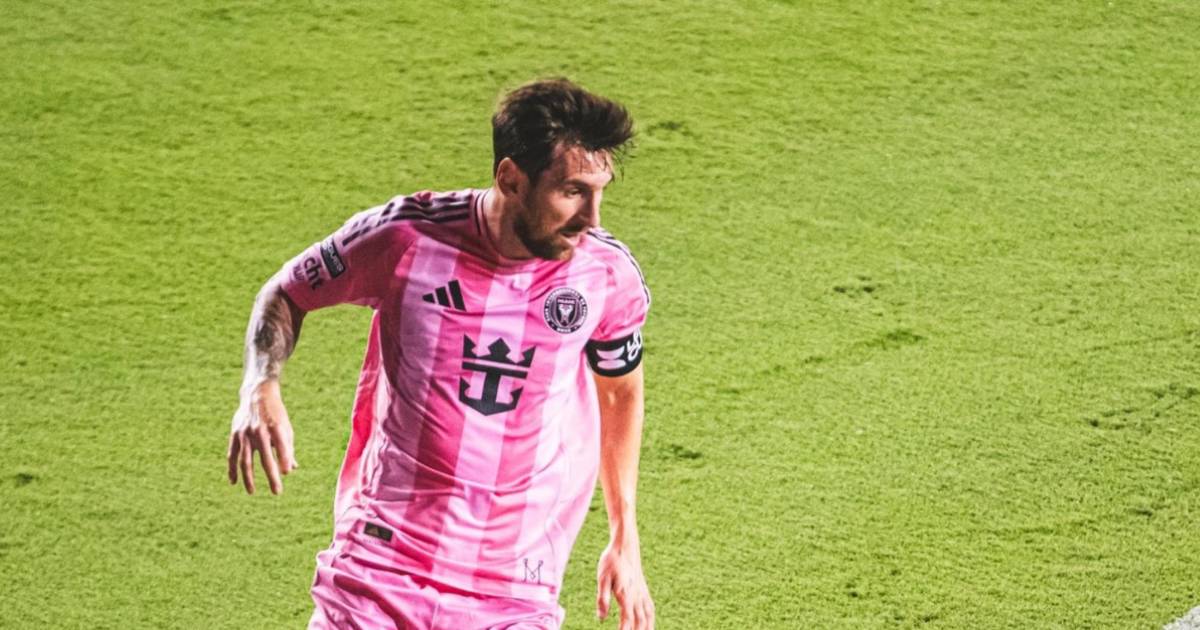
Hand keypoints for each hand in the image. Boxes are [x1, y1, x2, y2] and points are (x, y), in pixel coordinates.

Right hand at [227, 379, 296, 493]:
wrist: (257, 395)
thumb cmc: (276, 414)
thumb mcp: (286, 427)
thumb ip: (288, 448)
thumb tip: (291, 469)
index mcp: (276, 428)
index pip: (282, 447)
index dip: (284, 460)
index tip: (287, 473)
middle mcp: (260, 432)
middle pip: (266, 459)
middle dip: (272, 477)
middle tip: (278, 492)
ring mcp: (246, 434)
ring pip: (246, 461)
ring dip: (249, 478)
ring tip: (252, 492)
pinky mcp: (235, 435)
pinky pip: (233, 455)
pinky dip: (232, 469)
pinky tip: (234, 482)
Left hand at [596, 541, 654, 629]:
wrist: (625, 546)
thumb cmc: (611, 561)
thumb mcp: (602, 578)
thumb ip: (602, 598)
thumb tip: (601, 618)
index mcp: (626, 594)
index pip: (627, 619)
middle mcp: (637, 596)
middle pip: (639, 622)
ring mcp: (642, 594)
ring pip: (647, 618)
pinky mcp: (643, 591)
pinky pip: (650, 609)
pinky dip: (650, 621)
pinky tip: (649, 626)